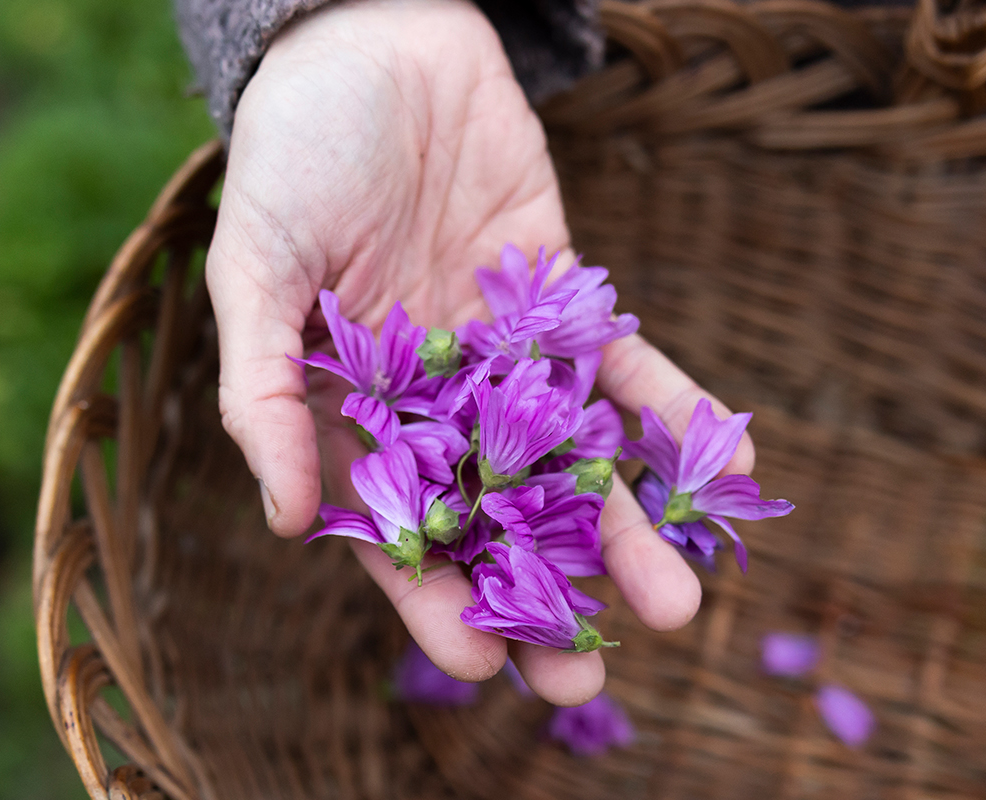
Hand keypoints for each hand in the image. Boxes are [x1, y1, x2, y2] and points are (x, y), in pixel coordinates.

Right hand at [206, 0, 753, 705]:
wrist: (376, 39)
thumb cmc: (294, 153)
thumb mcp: (255, 267)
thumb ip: (266, 391)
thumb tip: (283, 519)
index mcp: (355, 413)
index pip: (397, 531)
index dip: (433, 599)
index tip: (480, 661)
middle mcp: (438, 401)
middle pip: (496, 521)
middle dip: (540, 598)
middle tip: (587, 679)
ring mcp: (508, 356)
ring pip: (572, 463)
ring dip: (625, 531)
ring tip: (677, 606)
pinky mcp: (567, 300)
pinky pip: (628, 368)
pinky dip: (678, 413)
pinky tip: (730, 461)